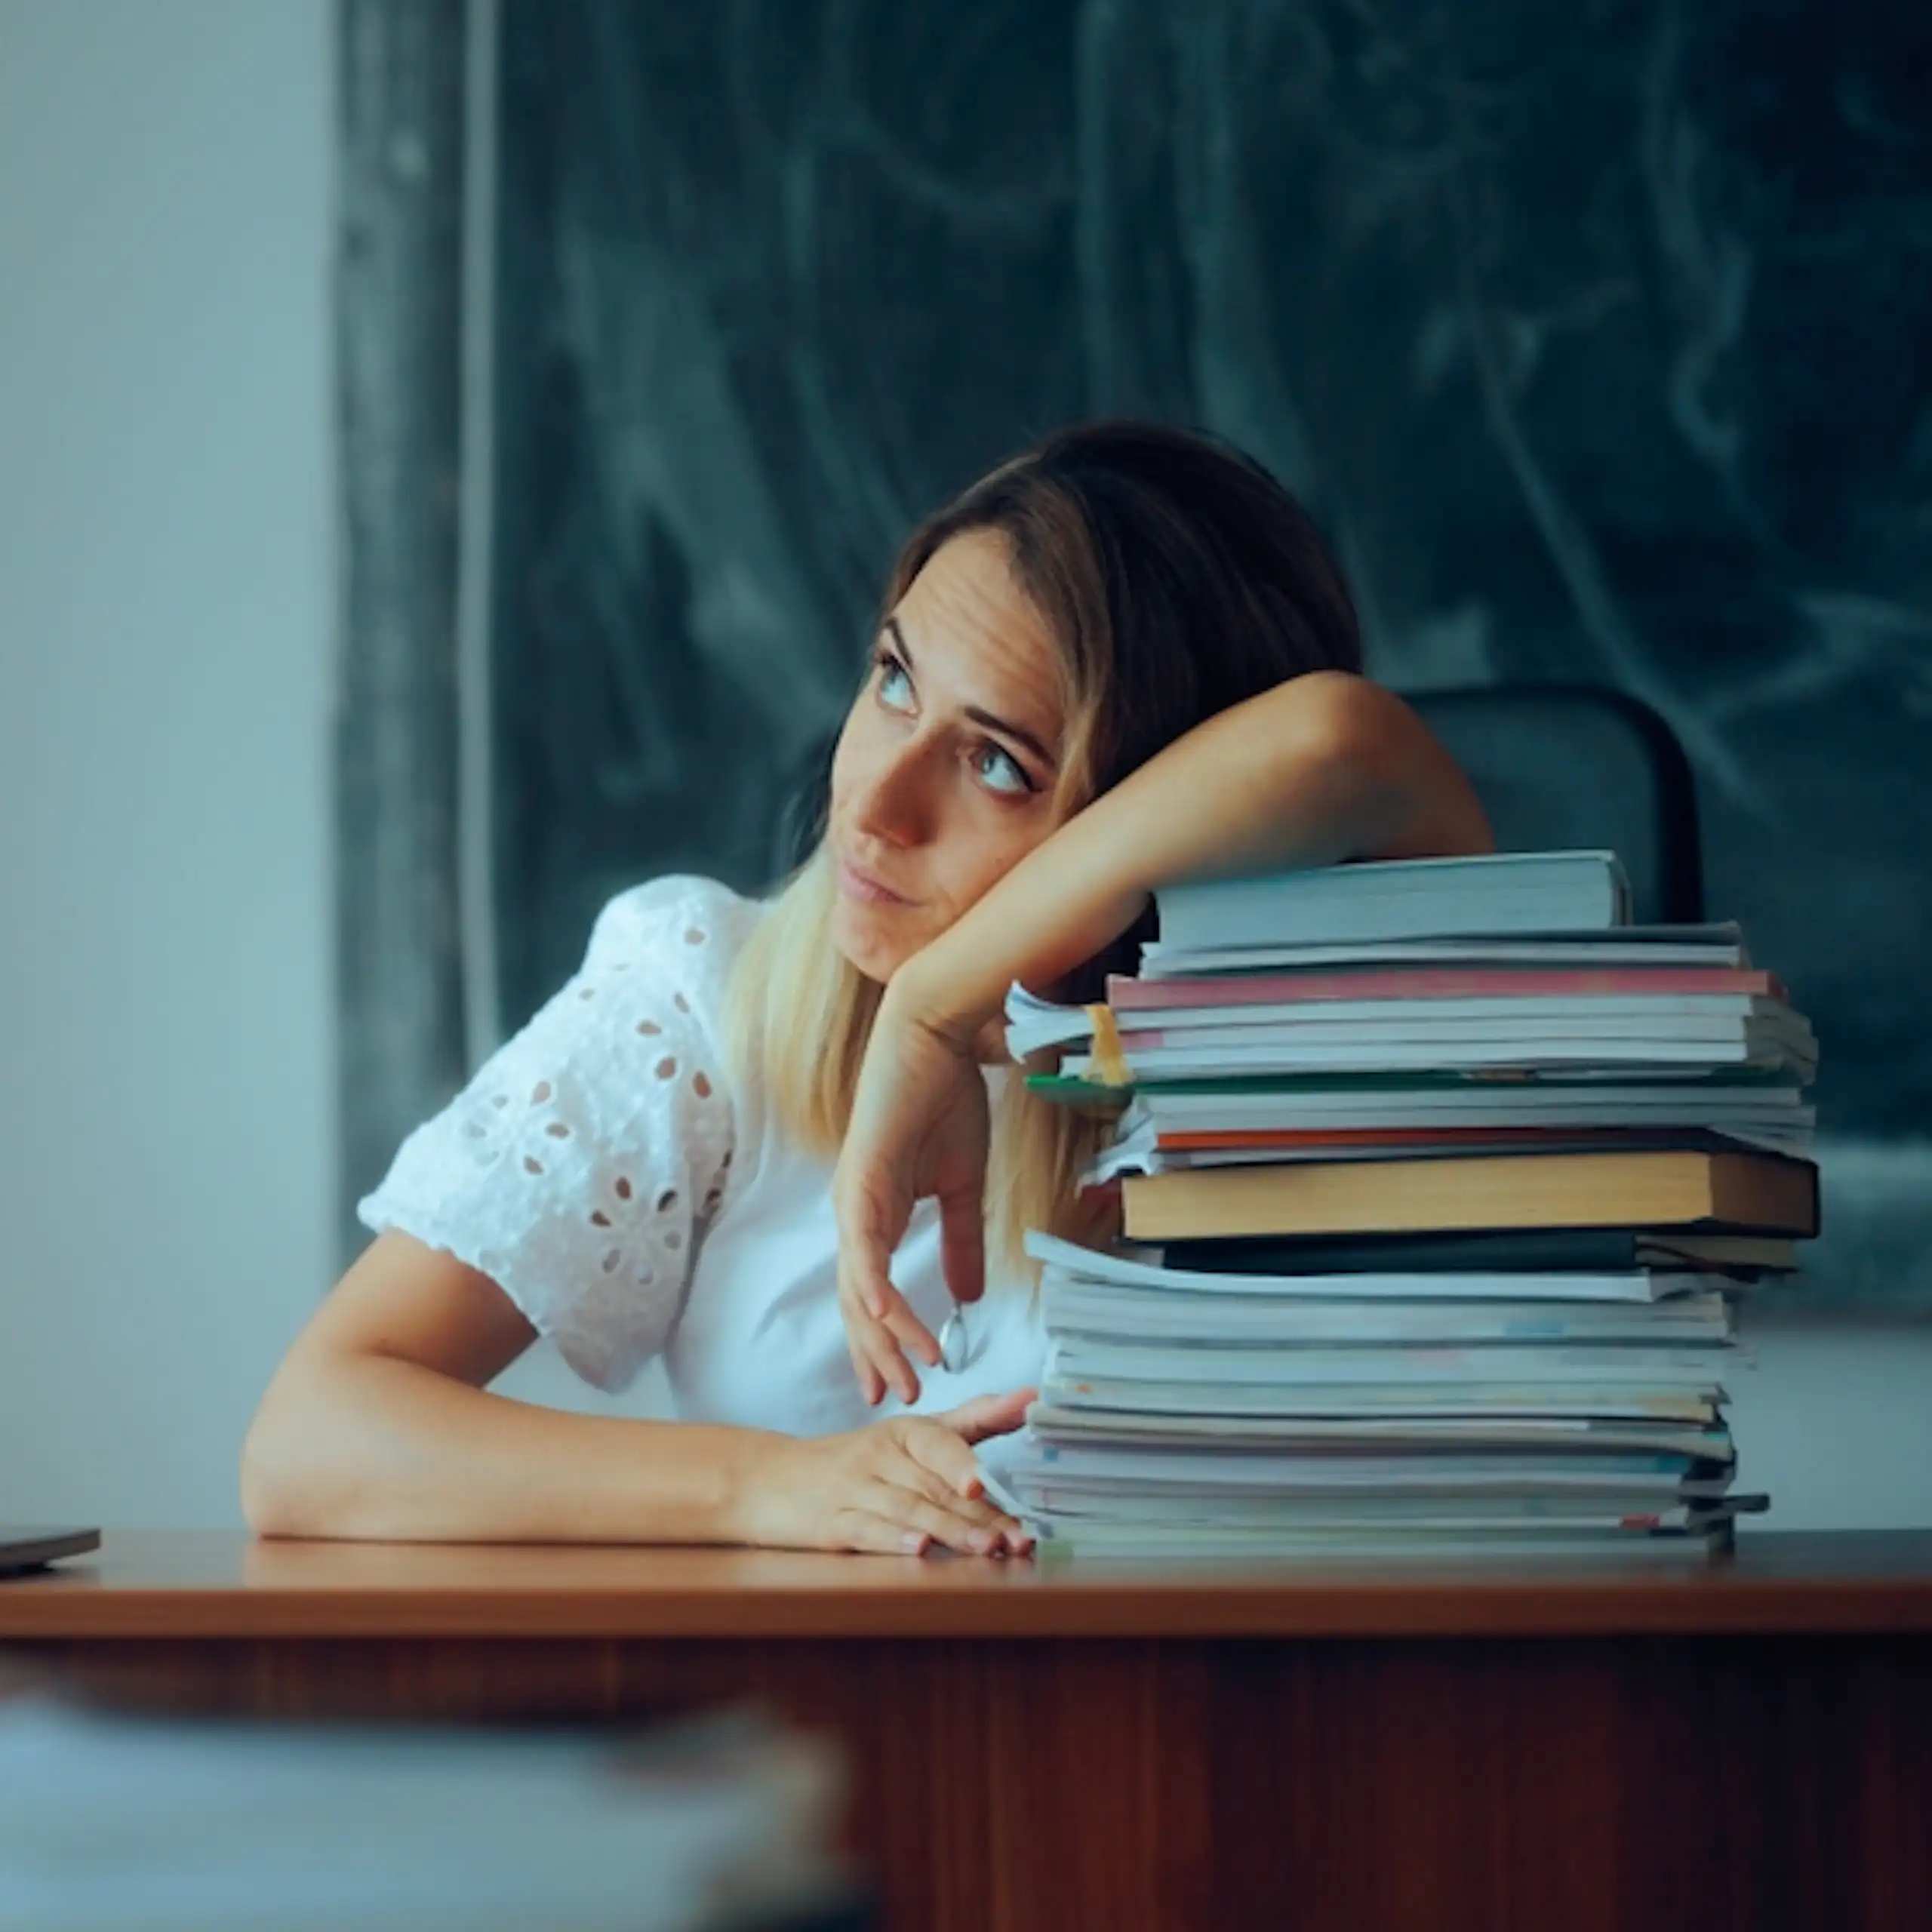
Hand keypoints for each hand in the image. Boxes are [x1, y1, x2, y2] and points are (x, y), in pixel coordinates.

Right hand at [733, 1390, 1035, 1554]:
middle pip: (935, 1486)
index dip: (963, 1462)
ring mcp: (854, 1490)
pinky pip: (866, 1531)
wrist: (770, 1478)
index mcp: (902, 1432)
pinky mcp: (832, 1525)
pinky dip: (892, 1540)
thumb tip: (1029, 1398)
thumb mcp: (910, 1435)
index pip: (939, 1443)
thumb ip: (971, 1421)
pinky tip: (917, 1549)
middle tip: (1017, 1538)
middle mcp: (879, 1456)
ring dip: (949, 1531)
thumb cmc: (856, 1460)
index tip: (985, 1481)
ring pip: (908, 1508)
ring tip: (985, 1548)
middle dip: (980, 1514)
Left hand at [832, 979, 991, 1404]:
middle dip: (876, 1355)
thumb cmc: (945, 1100)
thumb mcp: (962, 1186)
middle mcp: (857, 1214)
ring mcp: (855, 1200)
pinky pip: (865, 1247)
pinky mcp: (862, 1180)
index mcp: (875, 1215)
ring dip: (882, 1336)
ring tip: (905, 1377)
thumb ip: (960, 1240)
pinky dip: (875, 1287)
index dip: (884, 1340)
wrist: (936, 1038)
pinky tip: (888, 1321)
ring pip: (860, 1286)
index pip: (872, 1293)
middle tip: (896, 1399)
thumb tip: (967, 1294)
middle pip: (857, 1303)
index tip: (899, 1382)